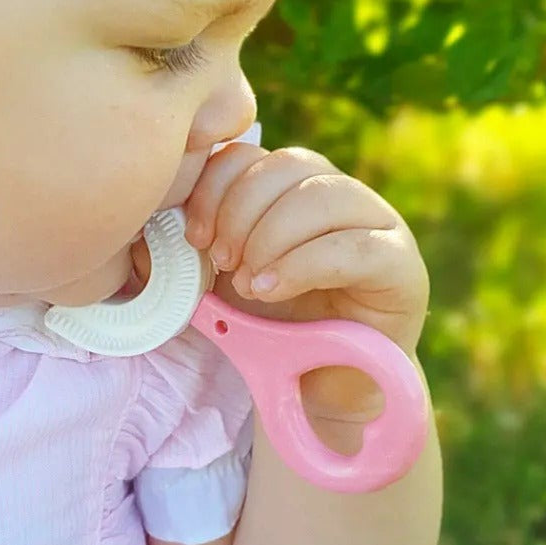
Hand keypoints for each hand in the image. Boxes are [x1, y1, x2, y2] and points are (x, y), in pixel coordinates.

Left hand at [179, 142, 429, 422]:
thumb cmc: (270, 330)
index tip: (195, 236)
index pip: (254, 154)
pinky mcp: (401, 263)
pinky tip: (271, 289)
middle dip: (242, 212)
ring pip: (323, 195)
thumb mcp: (218, 281)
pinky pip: (354, 245)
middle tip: (222, 263)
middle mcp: (340, 193)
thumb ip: (188, 253)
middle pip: (289, 165)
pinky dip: (302, 264)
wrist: (317, 390)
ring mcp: (378, 222)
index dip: (217, 187)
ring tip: (249, 284)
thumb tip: (145, 236)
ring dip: (271, 238)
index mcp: (293, 187)